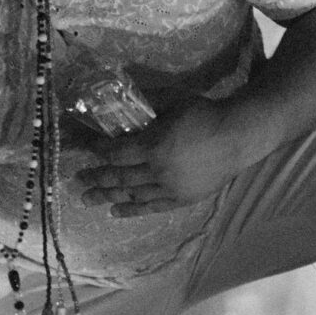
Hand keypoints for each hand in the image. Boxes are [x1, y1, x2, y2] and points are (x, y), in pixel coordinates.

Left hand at [76, 97, 258, 215]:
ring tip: (88, 199)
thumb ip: (148, 108)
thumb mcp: (173, 103)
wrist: (238, 137)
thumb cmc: (206, 114)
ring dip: (108, 197)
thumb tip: (126, 105)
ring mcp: (169, 187)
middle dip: (95, 178)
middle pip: (119, 177)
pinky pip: (152, 207)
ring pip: (132, 195)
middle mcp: (157, 170)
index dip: (98, 152)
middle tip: (77, 182)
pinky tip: (117, 211)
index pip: (116, 152)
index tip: (85, 151)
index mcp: (153, 145)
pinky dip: (133, 209)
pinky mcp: (182, 198)